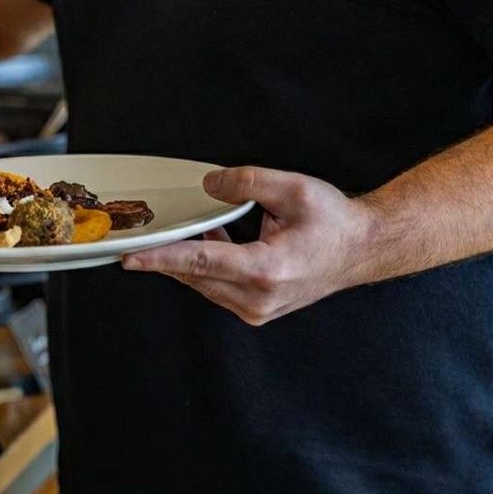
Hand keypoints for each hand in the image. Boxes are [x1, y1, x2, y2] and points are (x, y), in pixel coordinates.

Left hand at [121, 167, 377, 325]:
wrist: (363, 250)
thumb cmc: (334, 222)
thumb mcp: (294, 189)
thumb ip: (247, 183)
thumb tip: (209, 185)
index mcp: (266, 271)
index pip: (199, 262)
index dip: (160, 257)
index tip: (129, 257)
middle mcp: (258, 297)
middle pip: (194, 275)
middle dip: (163, 256)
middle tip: (135, 240)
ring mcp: (257, 309)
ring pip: (203, 283)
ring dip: (185, 260)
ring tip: (175, 234)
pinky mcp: (257, 310)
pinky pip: (217, 287)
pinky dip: (205, 266)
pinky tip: (207, 241)